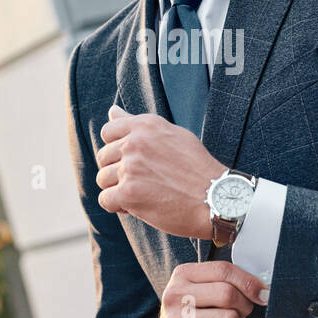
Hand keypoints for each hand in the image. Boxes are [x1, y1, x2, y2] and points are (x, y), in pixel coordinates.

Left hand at [95, 104, 222, 239]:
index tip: (131, 161)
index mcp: (145, 125)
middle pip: (103, 157)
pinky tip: (137, 206)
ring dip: (117, 190)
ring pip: (102, 179)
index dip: (116, 149)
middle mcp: (135, 143)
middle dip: (117, 171)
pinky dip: (118, 206)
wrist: (215, 198)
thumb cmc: (197, 167)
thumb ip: (138, 124)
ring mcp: (130, 168)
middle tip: (141, 181)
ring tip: (141, 194)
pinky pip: (106, 200)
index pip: (108, 132)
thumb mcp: (171, 134)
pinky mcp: (128, 194)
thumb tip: (112, 111)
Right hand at [144, 260, 269, 317]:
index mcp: (182, 275)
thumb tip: (263, 289)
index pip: (223, 270)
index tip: (263, 293)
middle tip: (241, 314)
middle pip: (227, 294)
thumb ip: (226, 282)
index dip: (249, 282)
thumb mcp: (202, 292)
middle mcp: (175, 295)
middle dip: (244, 306)